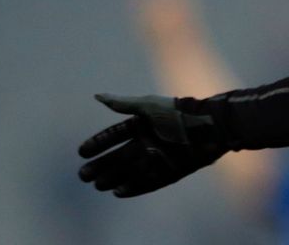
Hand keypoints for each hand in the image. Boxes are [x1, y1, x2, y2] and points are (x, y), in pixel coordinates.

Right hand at [78, 94, 225, 196]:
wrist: (207, 129)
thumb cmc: (177, 114)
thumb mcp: (148, 107)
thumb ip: (123, 104)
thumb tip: (97, 96)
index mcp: (143, 124)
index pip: (115, 134)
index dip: (99, 143)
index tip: (81, 151)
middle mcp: (148, 141)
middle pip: (119, 156)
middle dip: (101, 165)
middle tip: (83, 175)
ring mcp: (158, 157)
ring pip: (131, 170)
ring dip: (113, 177)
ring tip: (97, 184)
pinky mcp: (169, 172)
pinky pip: (148, 182)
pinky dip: (133, 187)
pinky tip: (117, 192)